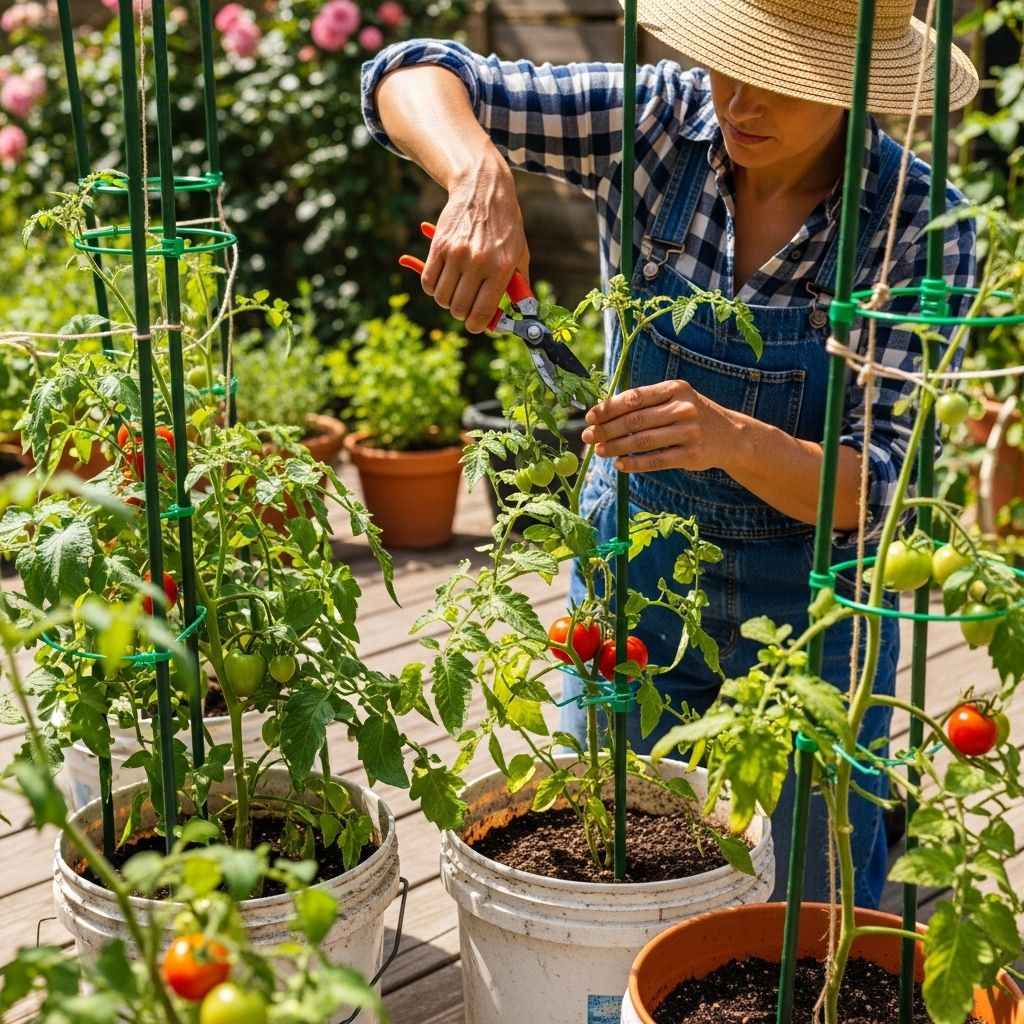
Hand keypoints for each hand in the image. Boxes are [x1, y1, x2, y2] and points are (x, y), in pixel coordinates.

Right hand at [420, 157, 530, 332]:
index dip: (477, 325)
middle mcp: (478, 263)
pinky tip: (442, 280)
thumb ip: (519, 286)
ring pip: (441, 298)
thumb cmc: (505, 226)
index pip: (482, 312)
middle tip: (465, 306)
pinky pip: (428, 281)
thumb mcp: (520, 254)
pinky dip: (432, 287)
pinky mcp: (439, 246)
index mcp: (501, 269)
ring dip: (446, 300)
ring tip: (455, 291)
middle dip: (461, 314)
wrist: (483, 189)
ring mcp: (456, 254)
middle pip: (458, 309)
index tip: (476, 324)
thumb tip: (519, 314)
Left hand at [580, 380, 741, 473]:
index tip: (590, 417)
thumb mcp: (674, 399)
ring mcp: (689, 432)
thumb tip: (603, 412)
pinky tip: (619, 464)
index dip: (608, 408)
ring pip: (643, 441)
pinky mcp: (692, 455)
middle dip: (606, 429)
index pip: (634, 397)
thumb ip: (645, 402)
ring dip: (616, 447)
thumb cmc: (691, 415)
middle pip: (635, 420)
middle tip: (587, 436)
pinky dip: (635, 464)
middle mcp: (683, 407)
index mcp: (674, 389)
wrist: (730, 435)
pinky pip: (657, 461)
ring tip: (599, 451)